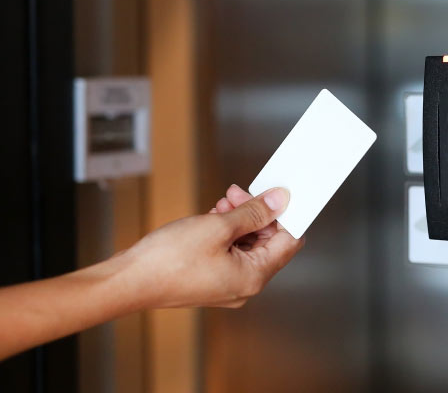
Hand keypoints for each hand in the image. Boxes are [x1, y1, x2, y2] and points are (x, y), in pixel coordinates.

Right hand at [119, 185, 304, 308]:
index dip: (286, 216)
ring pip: (247, 245)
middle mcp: (244, 285)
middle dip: (257, 214)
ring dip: (239, 220)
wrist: (128, 281)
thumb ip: (253, 213)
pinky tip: (213, 216)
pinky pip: (229, 252)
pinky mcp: (211, 279)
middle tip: (240, 194)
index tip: (279, 196)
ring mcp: (227, 284)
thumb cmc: (167, 261)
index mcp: (254, 277)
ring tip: (223, 203)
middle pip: (267, 243)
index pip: (289, 243)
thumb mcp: (218, 226)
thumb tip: (279, 201)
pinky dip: (225, 232)